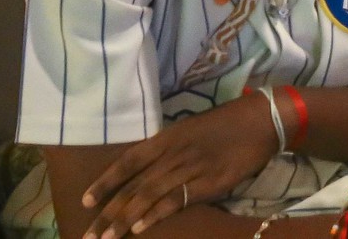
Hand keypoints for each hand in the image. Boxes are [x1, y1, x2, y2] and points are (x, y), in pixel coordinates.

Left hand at [76, 94, 276, 238]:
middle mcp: (172, 153)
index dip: (105, 183)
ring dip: (125, 219)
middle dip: (108, 212)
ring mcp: (190, 168)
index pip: (127, 162)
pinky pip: (175, 200)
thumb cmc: (227, 123)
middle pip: (133, 186)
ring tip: (107, 238)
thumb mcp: (191, 130)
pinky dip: (156, 214)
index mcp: (167, 137)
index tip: (84, 202)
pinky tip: (141, 228)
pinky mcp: (208, 182)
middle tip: (89, 235)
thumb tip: (146, 171)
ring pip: (148, 196)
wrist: (263, 120)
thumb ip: (168, 150)